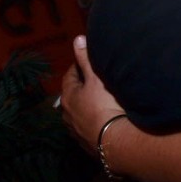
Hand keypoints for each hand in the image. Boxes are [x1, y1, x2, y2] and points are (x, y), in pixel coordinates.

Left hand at [61, 35, 123, 155]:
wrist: (114, 140)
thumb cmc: (104, 104)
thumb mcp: (96, 78)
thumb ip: (86, 58)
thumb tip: (77, 39)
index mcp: (68, 96)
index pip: (70, 75)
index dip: (79, 66)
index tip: (90, 61)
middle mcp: (66, 114)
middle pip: (73, 94)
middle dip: (83, 86)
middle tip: (97, 78)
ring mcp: (75, 130)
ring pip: (79, 111)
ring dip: (87, 104)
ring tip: (102, 98)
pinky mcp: (86, 142)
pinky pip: (87, 125)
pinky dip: (94, 118)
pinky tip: (105, 117)